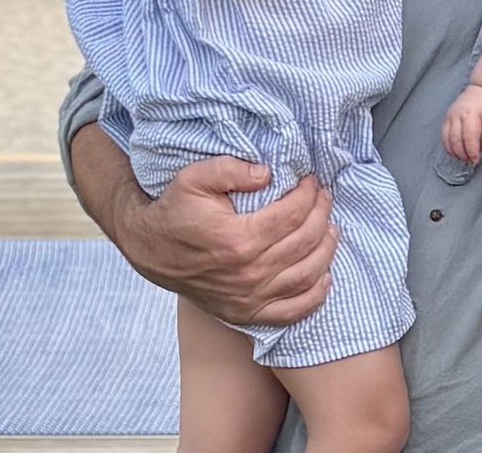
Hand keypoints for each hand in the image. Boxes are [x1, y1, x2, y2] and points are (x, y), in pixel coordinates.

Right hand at [117, 156, 337, 325]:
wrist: (150, 250)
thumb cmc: (175, 211)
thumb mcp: (194, 178)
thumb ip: (231, 169)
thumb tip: (268, 173)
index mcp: (238, 240)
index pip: (293, 214)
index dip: (309, 194)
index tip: (313, 181)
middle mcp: (248, 274)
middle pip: (305, 241)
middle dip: (322, 214)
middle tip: (324, 198)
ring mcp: (249, 298)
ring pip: (307, 275)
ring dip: (327, 249)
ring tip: (331, 228)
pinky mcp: (246, 314)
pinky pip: (292, 311)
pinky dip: (315, 296)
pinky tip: (324, 275)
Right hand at [443, 85, 481, 164]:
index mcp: (472, 114)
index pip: (469, 138)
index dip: (472, 151)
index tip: (476, 160)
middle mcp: (458, 115)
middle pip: (456, 140)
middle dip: (463, 154)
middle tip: (470, 160)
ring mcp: (450, 115)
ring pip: (447, 139)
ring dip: (454, 151)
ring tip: (463, 157)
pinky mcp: (446, 117)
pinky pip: (443, 135)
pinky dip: (448, 145)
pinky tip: (455, 151)